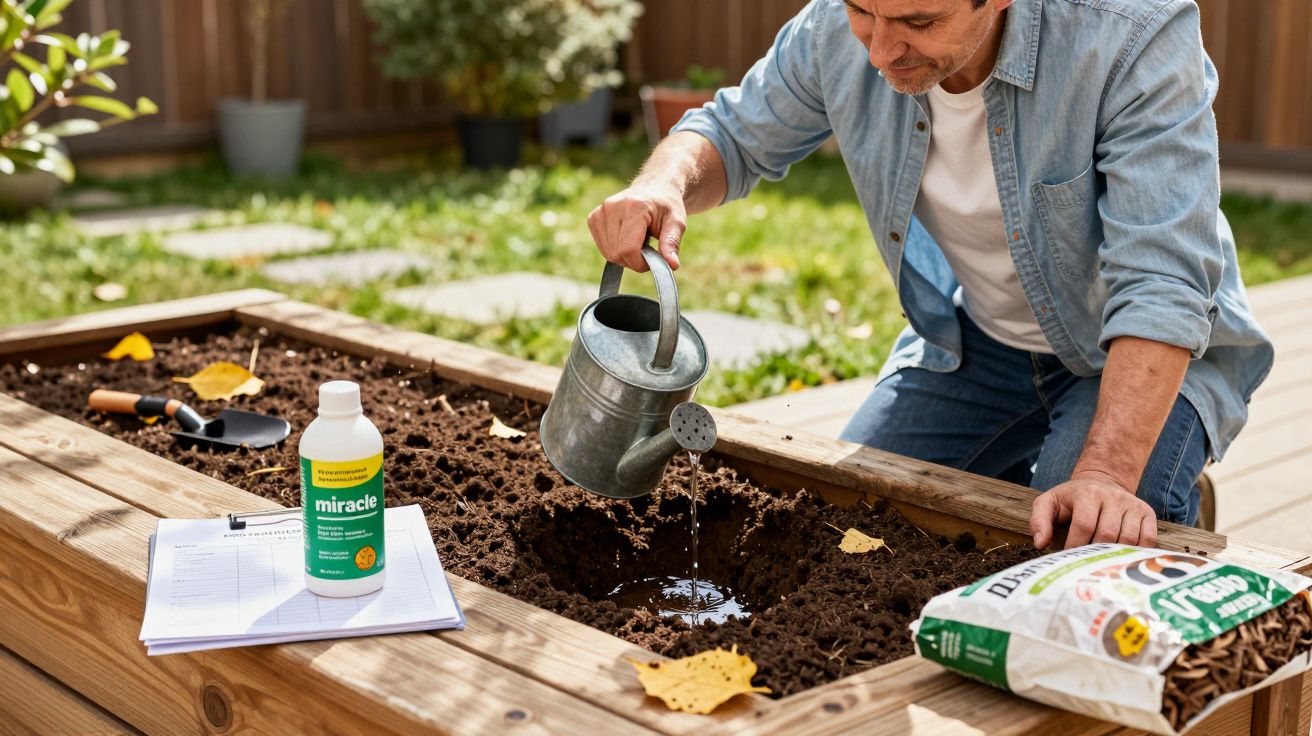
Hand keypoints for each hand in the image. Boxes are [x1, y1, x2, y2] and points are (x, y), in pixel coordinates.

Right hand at [586, 182, 685, 272]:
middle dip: (634, 261)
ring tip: (639, 242)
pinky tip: (626, 239)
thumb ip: (672, 242)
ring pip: (608, 254)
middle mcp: (612, 207)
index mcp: (633, 207)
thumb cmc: (666, 207)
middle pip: (616, 254)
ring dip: (625, 257)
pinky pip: (602, 248)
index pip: (628, 249)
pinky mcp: (593, 218)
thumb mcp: (677, 222)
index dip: (640, 263)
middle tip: (648, 251)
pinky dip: (615, 250)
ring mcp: (600, 212)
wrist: (654, 189)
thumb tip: (672, 264)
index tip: (652, 260)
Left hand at [1029, 471, 1158, 549]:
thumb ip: (1039, 520)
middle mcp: (1112, 496)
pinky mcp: (1147, 512)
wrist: (1102, 481)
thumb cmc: (1072, 499)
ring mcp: (1132, 504)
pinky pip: (1147, 539)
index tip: (1070, 557)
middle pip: (1106, 534)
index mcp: (1087, 493)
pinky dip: (1137, 552)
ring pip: (1127, 539)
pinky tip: (1124, 556)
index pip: (1084, 525)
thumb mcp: (1049, 502)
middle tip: (1087, 562)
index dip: (1076, 545)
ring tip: (1104, 561)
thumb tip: (1040, 543)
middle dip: (1095, 552)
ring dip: (1115, 555)